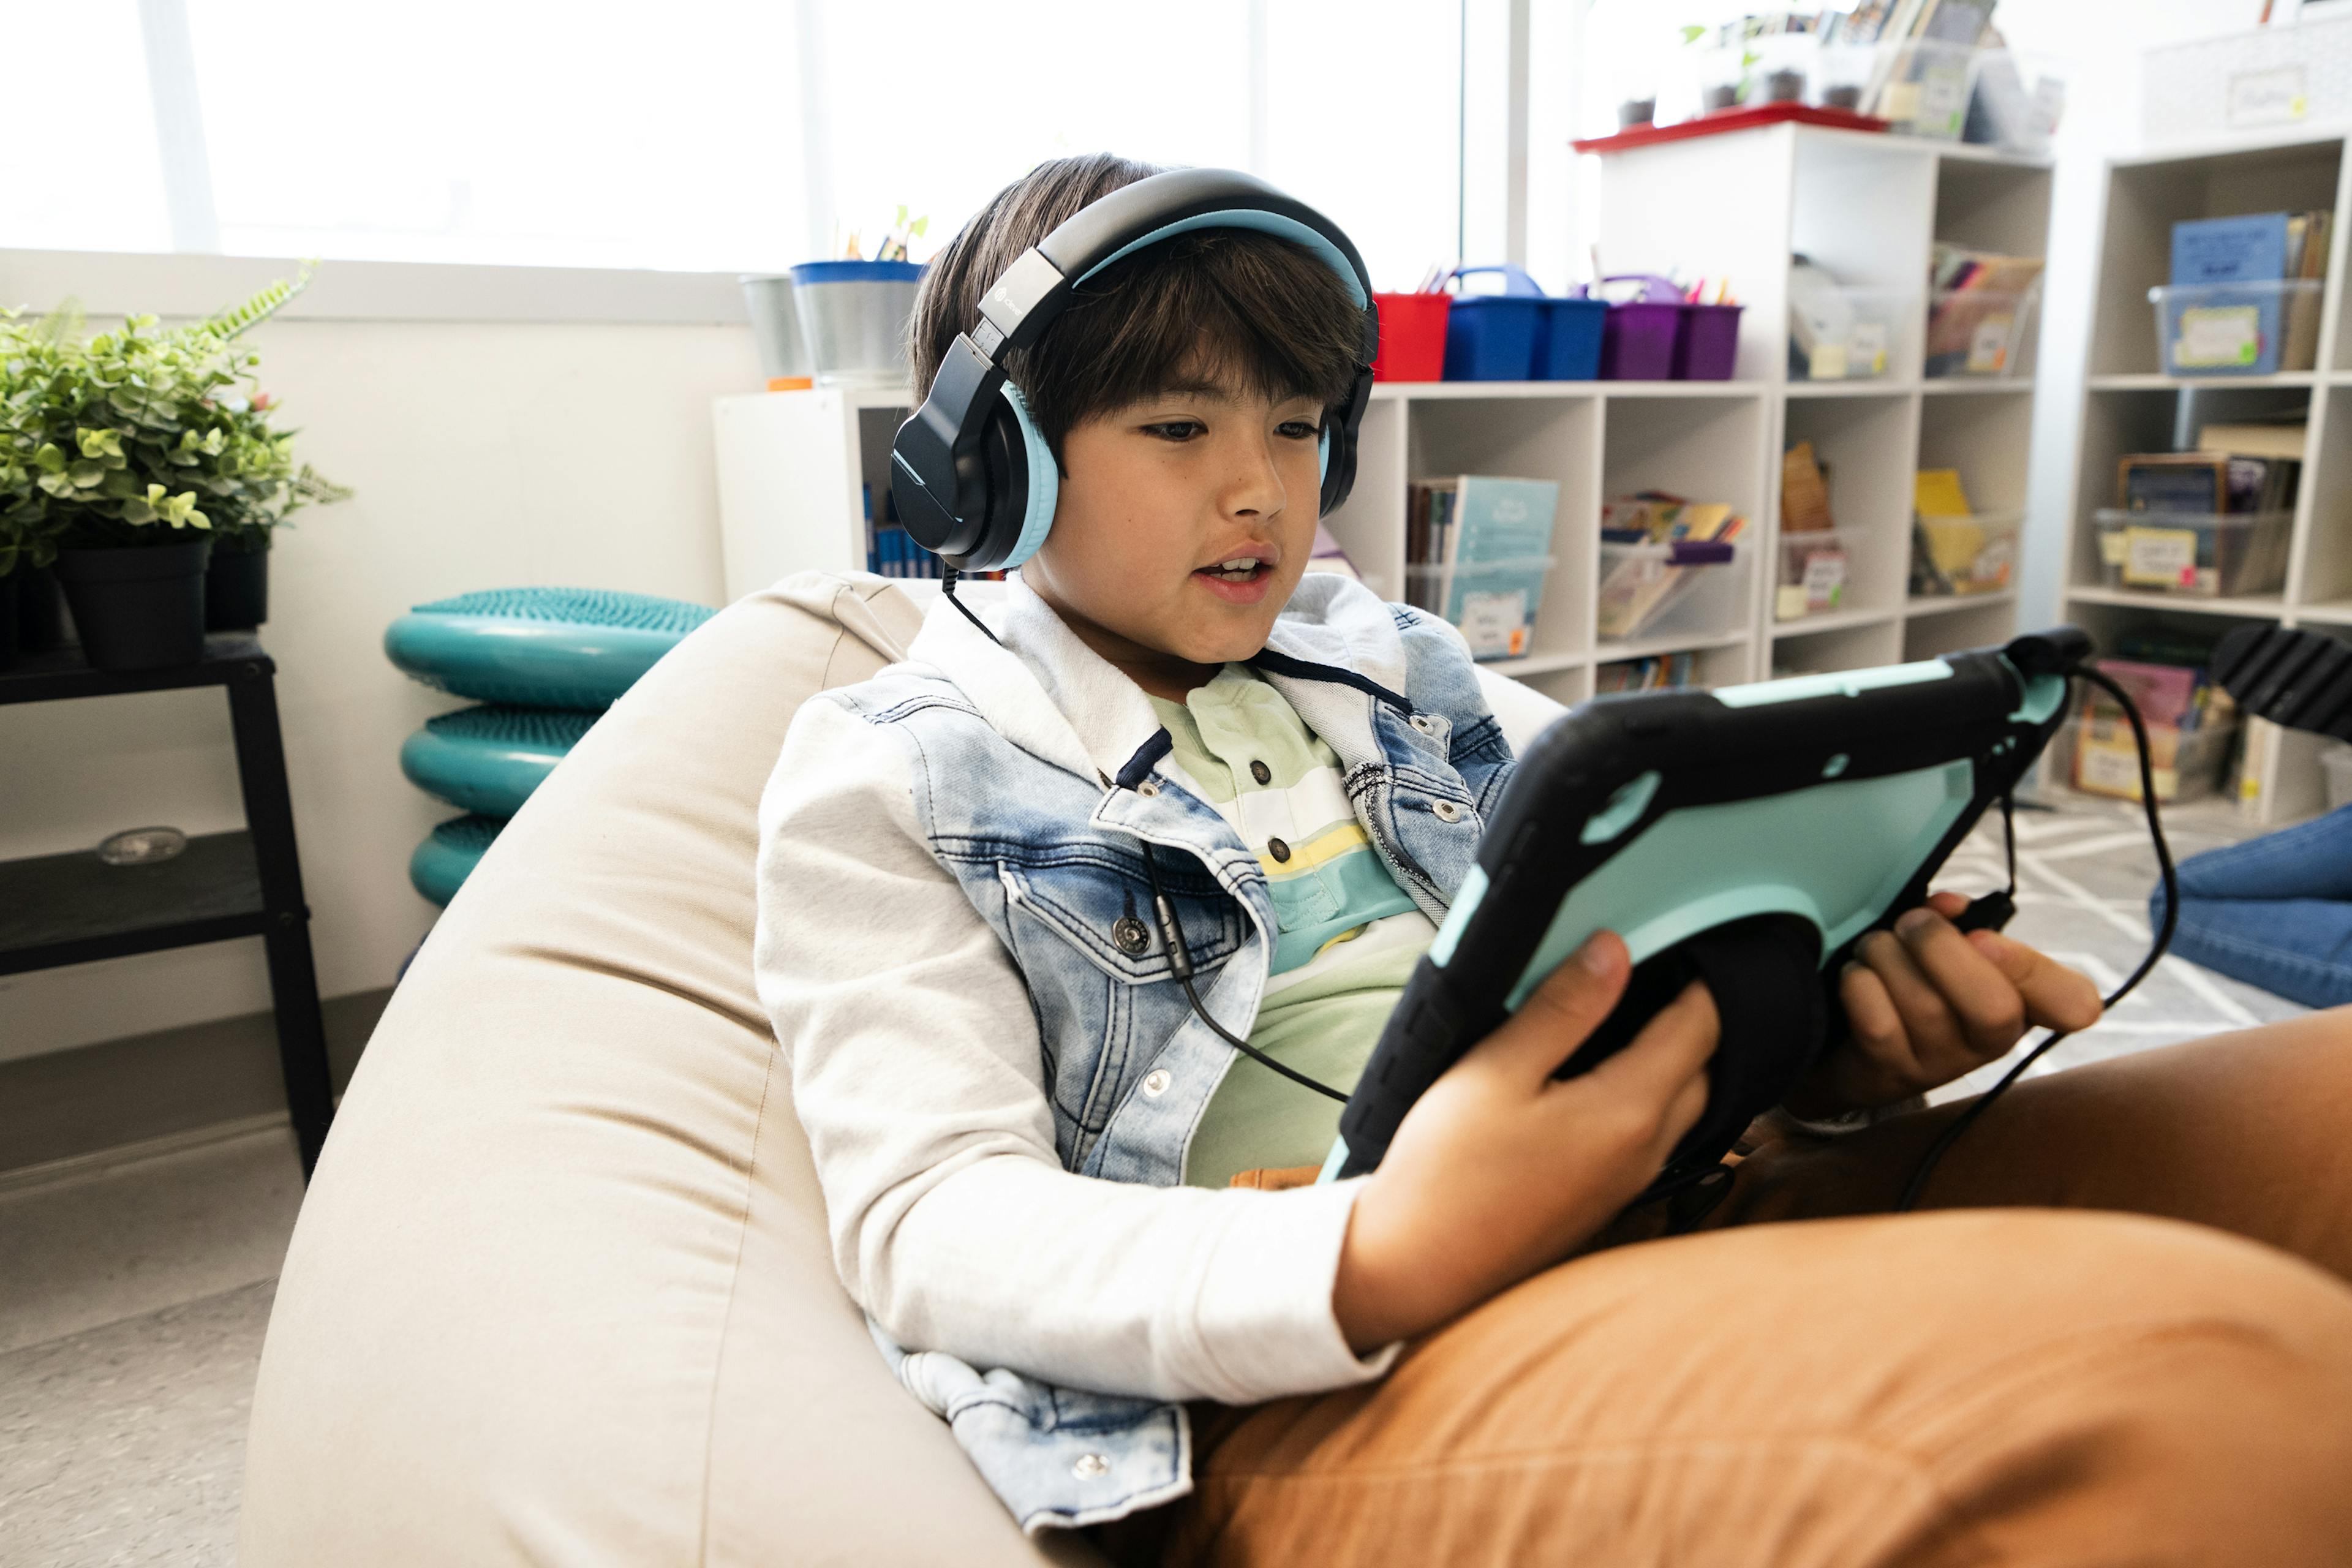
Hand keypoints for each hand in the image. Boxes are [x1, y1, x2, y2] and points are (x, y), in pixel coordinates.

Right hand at [1332, 931, 1717, 1352]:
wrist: (1415, 1268)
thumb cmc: (1447, 1171)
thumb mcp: (1496, 1070)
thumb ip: (1562, 1008)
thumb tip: (1615, 951)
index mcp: (1628, 1110)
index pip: (1700, 1028)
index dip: (1702, 978)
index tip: (1688, 941)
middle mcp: (1646, 1152)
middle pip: (1703, 1070)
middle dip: (1695, 1020)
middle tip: (1661, 972)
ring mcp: (1628, 1185)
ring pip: (1682, 1109)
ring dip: (1673, 1062)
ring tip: (1632, 1018)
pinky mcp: (1604, 1204)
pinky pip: (1652, 1138)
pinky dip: (1646, 1098)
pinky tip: (1599, 1082)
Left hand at [1782, 891, 2102, 1121]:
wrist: (1856, 1050)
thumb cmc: (1913, 982)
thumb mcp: (1944, 948)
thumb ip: (1955, 920)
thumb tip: (1950, 906)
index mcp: (2020, 1002)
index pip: (2073, 1003)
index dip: (2034, 971)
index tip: (1983, 938)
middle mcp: (1990, 1043)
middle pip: (1992, 1008)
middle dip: (1940, 948)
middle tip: (1911, 924)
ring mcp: (1941, 1065)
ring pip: (1923, 1005)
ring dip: (1887, 957)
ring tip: (1875, 946)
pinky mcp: (1889, 1075)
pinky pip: (1878, 1022)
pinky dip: (1861, 984)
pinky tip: (1858, 975)